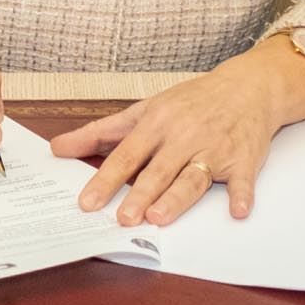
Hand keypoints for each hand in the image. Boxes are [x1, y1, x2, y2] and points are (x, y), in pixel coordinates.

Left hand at [51, 44, 304, 225]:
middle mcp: (183, 135)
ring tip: (159, 217)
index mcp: (157, 123)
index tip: (88, 202)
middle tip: (123, 218)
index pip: (126, 155)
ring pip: (193, 177)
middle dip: (140, 194)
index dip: (106, 179)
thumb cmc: (191, 102)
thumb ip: (101, 132)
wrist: (247, 87)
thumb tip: (57, 148)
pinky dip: (242, 194)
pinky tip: (238, 210)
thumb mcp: (144, 110)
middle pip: (158, 169)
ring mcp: (214, 148)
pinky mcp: (244, 159)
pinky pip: (243, 179)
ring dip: (177, 197)